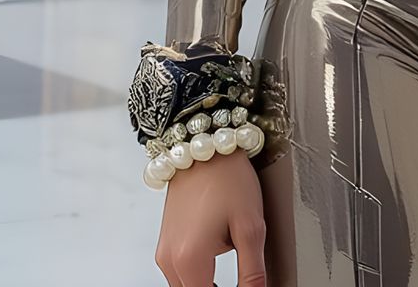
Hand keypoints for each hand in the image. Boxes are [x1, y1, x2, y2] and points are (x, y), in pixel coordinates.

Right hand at [154, 151, 267, 286]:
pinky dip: (198, 270)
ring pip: (186, 285)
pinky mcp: (165, 241)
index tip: (246, 286)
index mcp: (189, 260)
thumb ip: (252, 272)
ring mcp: (164, 250)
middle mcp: (169, 260)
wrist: (206, 144)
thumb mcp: (250, 226)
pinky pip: (180, 271)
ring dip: (206, 283)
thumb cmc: (227, 177)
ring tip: (230, 253)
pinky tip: (217, 247)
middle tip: (243, 278)